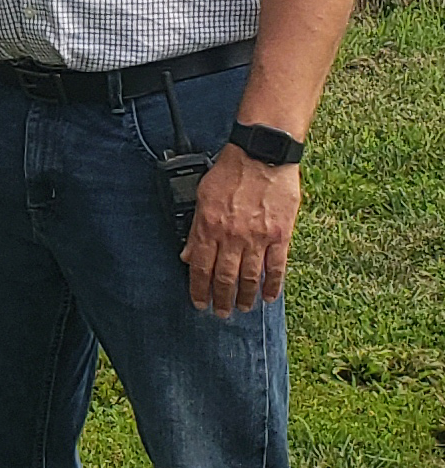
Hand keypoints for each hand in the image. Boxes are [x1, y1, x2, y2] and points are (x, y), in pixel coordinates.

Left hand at [181, 142, 300, 317]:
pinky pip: (276, 267)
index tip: (199, 303)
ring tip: (242, 308)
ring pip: (250, 277)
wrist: (261, 154)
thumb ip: (195, 229)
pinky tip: (269, 297)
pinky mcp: (280, 235)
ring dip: (245, 297)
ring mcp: (258, 237)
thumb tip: (186, 255)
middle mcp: (233, 236)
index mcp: (210, 227)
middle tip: (221, 313)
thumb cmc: (231, 171)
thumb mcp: (202, 196)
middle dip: (221, 300)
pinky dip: (273, 285)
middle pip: (225, 278)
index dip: (199, 289)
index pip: (201, 268)